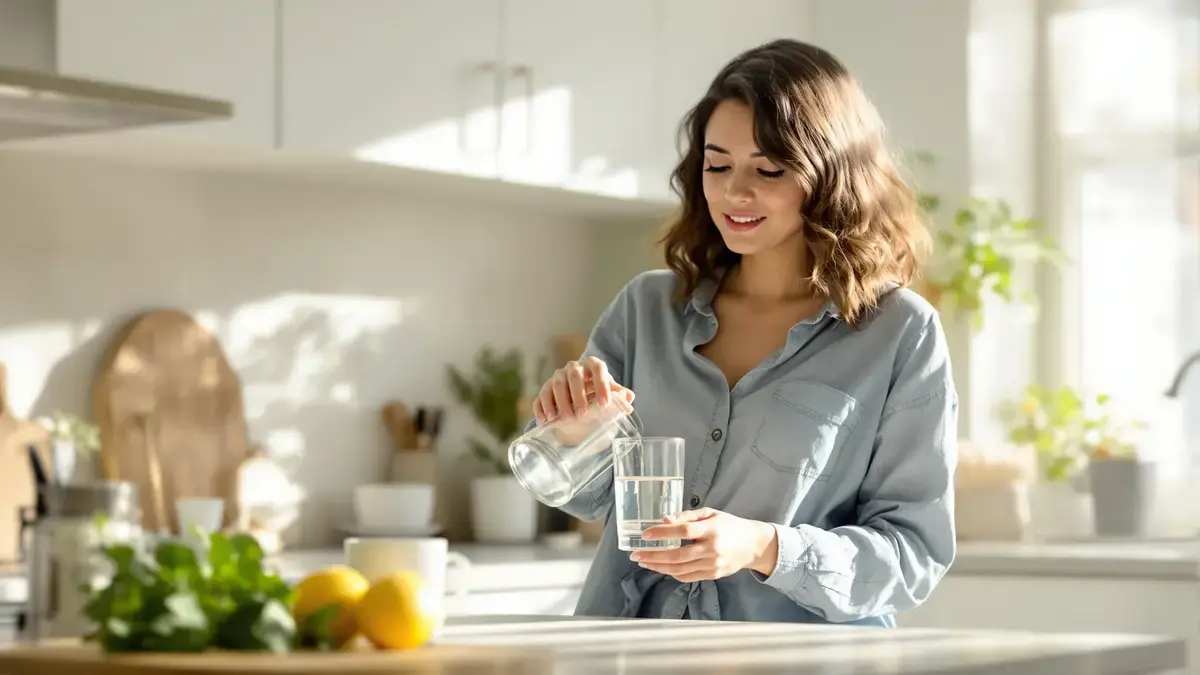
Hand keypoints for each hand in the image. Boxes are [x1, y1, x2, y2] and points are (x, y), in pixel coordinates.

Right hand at [533, 356, 633, 423]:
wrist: (578, 393)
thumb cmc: (596, 391)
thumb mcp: (608, 392)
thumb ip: (619, 395)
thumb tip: (629, 400)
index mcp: (592, 365)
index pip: (598, 369)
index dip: (602, 385)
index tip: (605, 404)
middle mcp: (573, 368)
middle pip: (574, 376)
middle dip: (578, 396)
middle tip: (582, 415)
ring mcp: (557, 377)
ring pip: (556, 385)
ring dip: (560, 403)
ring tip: (565, 419)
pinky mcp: (545, 388)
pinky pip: (541, 396)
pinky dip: (542, 408)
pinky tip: (546, 420)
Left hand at [631, 508, 778, 582]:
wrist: (753, 545)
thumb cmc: (730, 525)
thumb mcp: (710, 514)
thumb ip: (687, 516)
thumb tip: (665, 520)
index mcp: (712, 529)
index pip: (683, 531)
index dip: (662, 533)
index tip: (645, 535)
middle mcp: (712, 548)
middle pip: (678, 555)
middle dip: (653, 556)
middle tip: (636, 555)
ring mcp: (713, 564)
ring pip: (680, 570)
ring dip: (659, 567)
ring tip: (644, 562)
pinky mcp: (713, 575)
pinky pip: (687, 577)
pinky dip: (671, 573)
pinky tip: (660, 567)